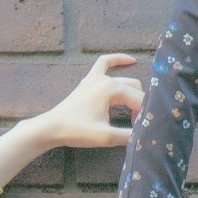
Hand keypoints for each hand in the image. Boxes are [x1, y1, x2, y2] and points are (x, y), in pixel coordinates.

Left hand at [28, 54, 144, 148]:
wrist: (52, 128)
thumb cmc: (77, 131)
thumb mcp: (106, 137)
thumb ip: (129, 135)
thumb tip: (145, 134)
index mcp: (111, 89)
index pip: (138, 100)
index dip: (143, 116)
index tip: (141, 130)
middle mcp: (105, 79)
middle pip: (134, 90)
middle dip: (139, 106)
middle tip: (135, 125)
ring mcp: (96, 77)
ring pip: (125, 81)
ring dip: (132, 94)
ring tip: (135, 112)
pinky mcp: (88, 80)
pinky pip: (104, 63)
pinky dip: (118, 60)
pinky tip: (131, 60)